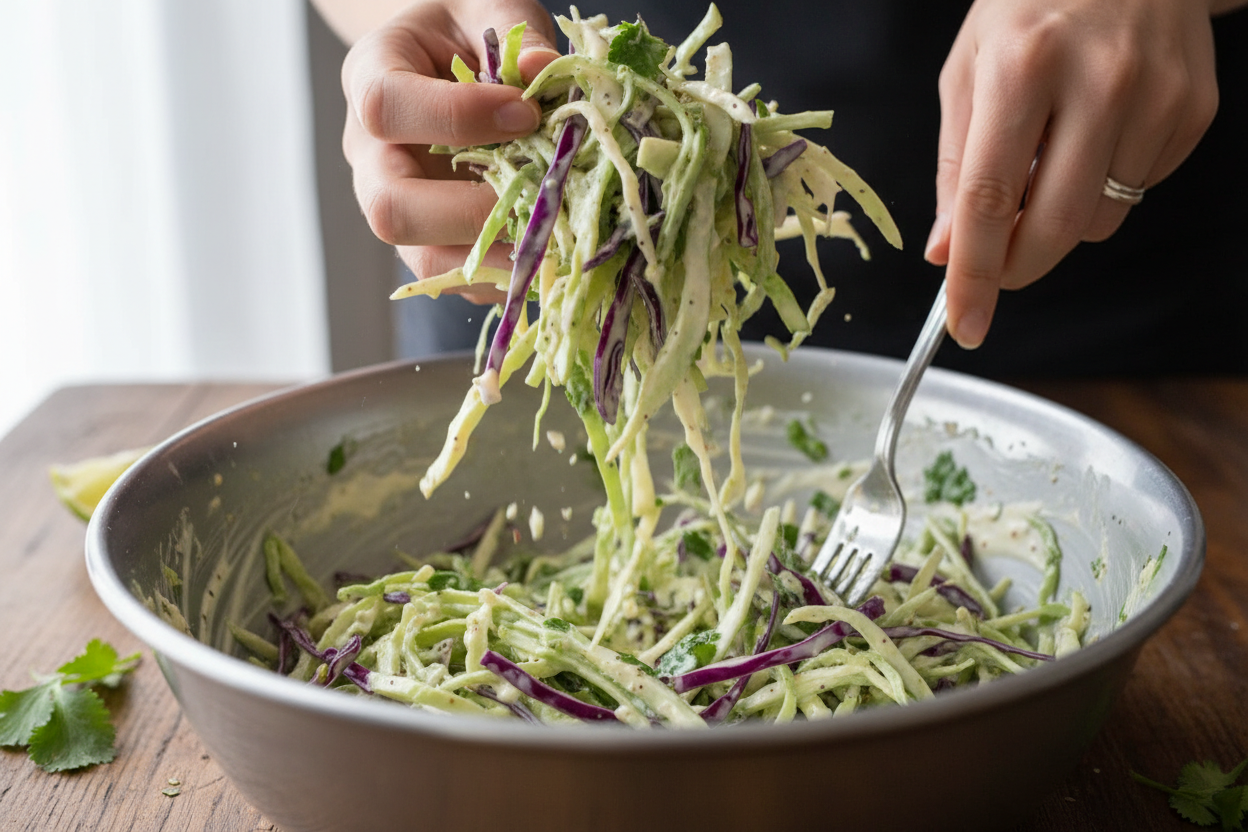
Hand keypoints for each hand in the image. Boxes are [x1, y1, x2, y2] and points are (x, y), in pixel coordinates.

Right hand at [340, 1, 560, 302]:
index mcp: (371, 78)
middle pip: (388, 208)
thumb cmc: (467, 28)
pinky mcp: (431, 238)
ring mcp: (397, 202)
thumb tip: (544, 72)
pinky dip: (509, 272)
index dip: (456, 118)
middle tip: (539, 195)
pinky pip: (460, 276)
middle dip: (470, 212)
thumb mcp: (489, 6)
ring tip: (555, 235)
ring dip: (494, 257)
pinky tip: (552, 247)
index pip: (387, 109)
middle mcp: (371, 152)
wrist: (448, 56)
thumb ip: (516, 31)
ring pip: (422, 257)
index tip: (525, 112)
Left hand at [925, 0, 1219, 347]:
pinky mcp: (1194, 109)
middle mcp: (1097, 81)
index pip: (989, 198)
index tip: (964, 324)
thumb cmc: (1032, 5)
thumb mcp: (969, 70)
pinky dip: (1105, 185)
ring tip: (1052, 152)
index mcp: (1022, 67)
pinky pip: (1137, 192)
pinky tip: (1096, 133)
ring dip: (1061, 215)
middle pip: (1054, 227)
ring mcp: (1156, 96)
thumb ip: (955, 167)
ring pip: (1098, 220)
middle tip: (994, 266)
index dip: (974, 274)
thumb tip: (946, 250)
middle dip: (1017, 268)